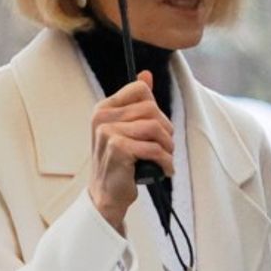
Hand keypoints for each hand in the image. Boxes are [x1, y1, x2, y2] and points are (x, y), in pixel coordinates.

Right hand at [89, 72, 172, 232]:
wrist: (106, 196)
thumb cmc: (119, 164)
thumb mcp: (125, 130)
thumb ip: (135, 103)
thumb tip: (146, 74)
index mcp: (104, 108)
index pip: (140, 89)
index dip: (155, 109)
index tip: (156, 129)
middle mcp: (102, 118)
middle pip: (151, 109)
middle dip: (166, 130)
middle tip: (165, 148)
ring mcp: (108, 133)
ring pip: (155, 128)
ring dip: (168, 147)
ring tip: (165, 159)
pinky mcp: (118, 149)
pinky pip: (154, 149)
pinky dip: (166, 162)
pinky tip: (165, 170)